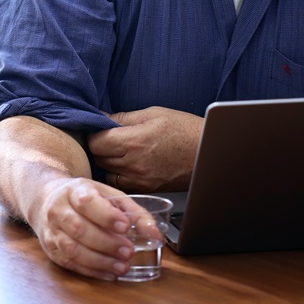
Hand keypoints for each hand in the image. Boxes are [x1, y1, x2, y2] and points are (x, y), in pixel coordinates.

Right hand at [28, 176, 138, 280]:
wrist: (46, 200)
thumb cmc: (83, 198)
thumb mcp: (107, 195)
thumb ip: (133, 212)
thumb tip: (155, 234)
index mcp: (73, 191)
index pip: (87, 202)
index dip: (106, 216)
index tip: (125, 226)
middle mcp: (58, 210)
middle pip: (79, 229)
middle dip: (106, 243)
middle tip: (129, 251)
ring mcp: (52, 231)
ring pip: (72, 249)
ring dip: (99, 261)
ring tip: (122, 267)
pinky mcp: (52, 250)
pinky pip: (70, 263)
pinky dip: (92, 271)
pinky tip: (109, 273)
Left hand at [87, 107, 201, 192]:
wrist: (209, 153)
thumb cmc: (184, 130)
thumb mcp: (152, 114)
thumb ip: (122, 117)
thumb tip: (99, 117)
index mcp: (133, 142)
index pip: (95, 142)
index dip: (95, 133)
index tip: (100, 128)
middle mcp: (134, 164)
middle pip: (99, 158)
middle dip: (100, 147)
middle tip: (110, 138)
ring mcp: (140, 180)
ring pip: (107, 174)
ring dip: (108, 163)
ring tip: (120, 152)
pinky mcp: (147, 190)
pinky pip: (121, 185)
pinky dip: (119, 176)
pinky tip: (129, 165)